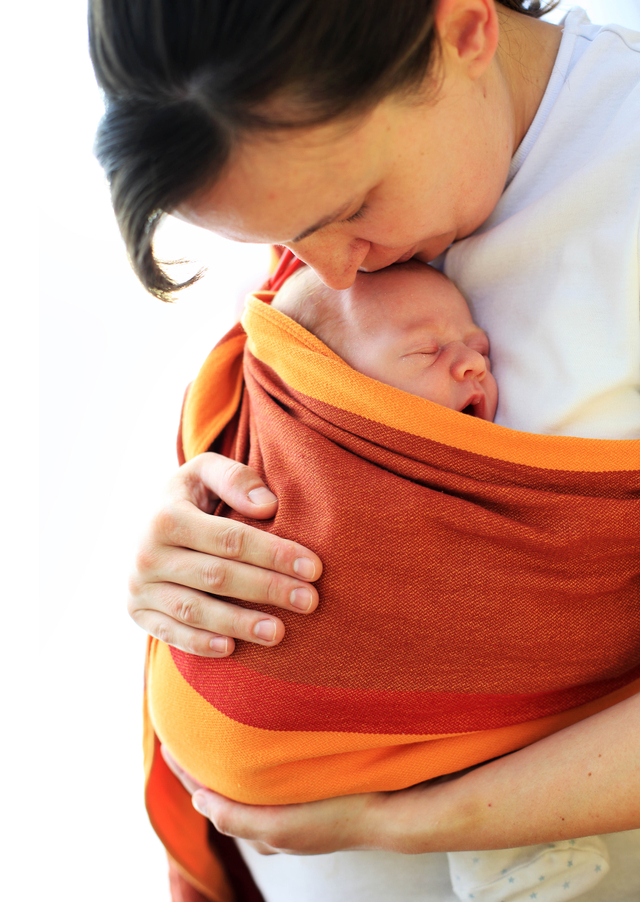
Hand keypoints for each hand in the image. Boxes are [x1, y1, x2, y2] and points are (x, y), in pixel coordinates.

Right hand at [129, 452, 321, 656]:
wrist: (145, 524)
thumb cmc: (191, 498)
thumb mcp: (206, 473)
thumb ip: (236, 479)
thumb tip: (268, 506)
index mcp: (166, 515)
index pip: (230, 539)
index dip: (274, 554)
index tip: (313, 567)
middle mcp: (147, 552)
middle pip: (217, 576)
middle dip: (268, 589)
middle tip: (309, 601)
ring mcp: (139, 586)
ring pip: (195, 610)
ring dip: (239, 623)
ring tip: (279, 632)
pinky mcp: (136, 611)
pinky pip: (170, 633)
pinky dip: (200, 643)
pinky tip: (232, 648)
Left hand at [161, 745, 387, 855]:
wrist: (388, 812)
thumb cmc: (334, 818)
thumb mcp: (278, 826)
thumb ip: (236, 818)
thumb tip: (198, 800)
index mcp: (263, 831)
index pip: (212, 800)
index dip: (188, 774)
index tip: (168, 744)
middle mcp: (274, 820)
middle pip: (227, 787)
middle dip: (204, 763)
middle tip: (182, 728)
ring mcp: (293, 804)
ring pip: (248, 777)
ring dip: (227, 756)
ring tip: (211, 725)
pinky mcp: (312, 788)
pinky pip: (271, 769)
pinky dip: (253, 755)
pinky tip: (256, 732)